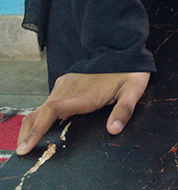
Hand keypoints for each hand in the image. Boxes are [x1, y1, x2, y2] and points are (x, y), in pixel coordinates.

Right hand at [16, 71, 149, 154]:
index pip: (52, 112)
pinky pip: (50, 100)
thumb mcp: (133, 90)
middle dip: (28, 132)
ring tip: (28, 143)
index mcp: (83, 95)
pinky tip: (42, 125)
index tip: (26, 146)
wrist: (123, 48)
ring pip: (42, 107)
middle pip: (40, 112)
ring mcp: (65, 85)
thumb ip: (124, 110)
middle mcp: (69, 90)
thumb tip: (113, 130)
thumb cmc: (129, 71)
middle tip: (22, 151)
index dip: (37, 130)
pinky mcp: (66, 82)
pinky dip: (41, 115)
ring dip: (33, 124)